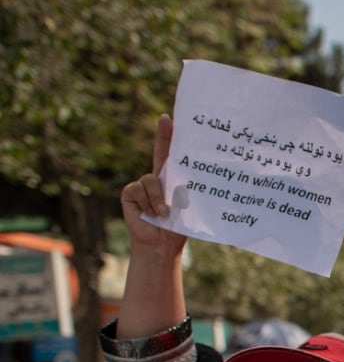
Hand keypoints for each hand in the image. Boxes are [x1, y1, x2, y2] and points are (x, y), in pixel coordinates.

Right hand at [120, 114, 186, 260]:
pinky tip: (150, 214)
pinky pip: (139, 190)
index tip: (169, 117)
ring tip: (164, 214)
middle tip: (167, 119)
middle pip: (158, 153)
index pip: (170, 155)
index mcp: (170, 180)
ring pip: (151, 180)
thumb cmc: (177, 227)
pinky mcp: (130, 192)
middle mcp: (155, 178)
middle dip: (163, 135)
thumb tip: (194, 181)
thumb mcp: (184, 207)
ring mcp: (141, 184)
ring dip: (159, 199)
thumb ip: (183, 192)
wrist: (160, 243)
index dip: (168, 136)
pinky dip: (148, 203)